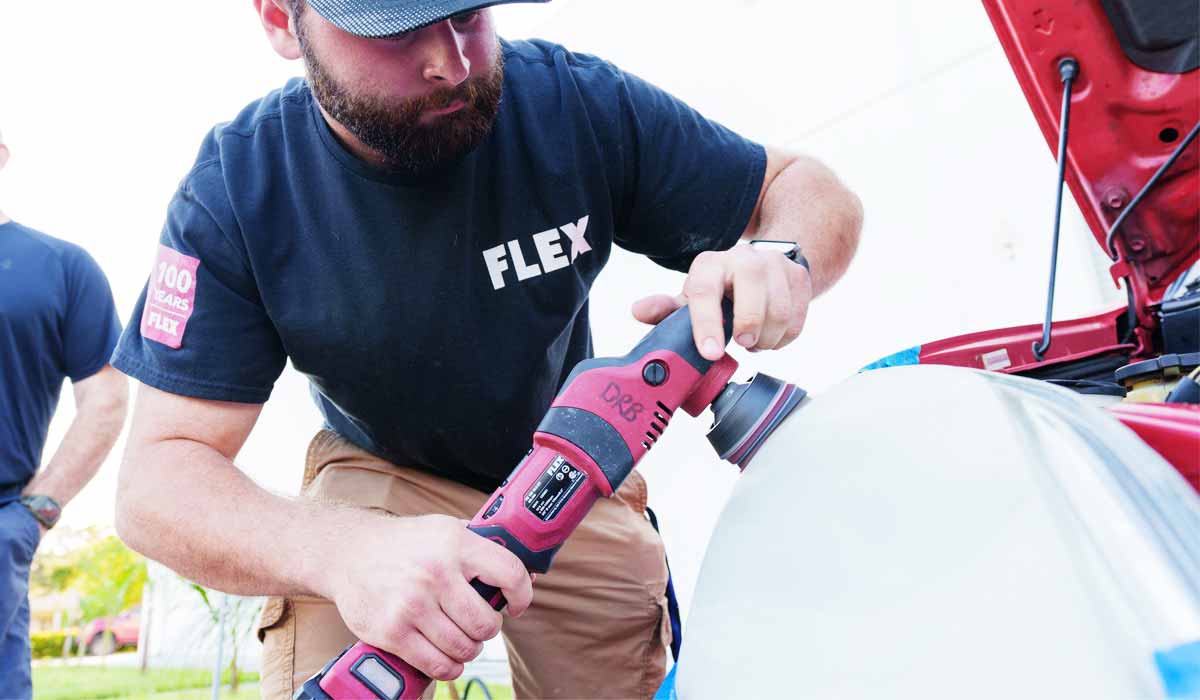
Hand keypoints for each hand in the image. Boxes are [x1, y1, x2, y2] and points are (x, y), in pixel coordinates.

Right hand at [326, 513, 532, 680]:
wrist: (349, 551)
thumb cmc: (406, 543)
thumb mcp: (447, 529)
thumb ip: (484, 547)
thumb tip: (529, 574)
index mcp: (456, 544)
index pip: (510, 573)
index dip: (522, 595)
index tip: (516, 605)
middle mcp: (435, 574)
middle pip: (486, 623)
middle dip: (488, 628)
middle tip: (479, 623)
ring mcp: (412, 605)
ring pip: (464, 647)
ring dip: (469, 649)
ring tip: (462, 638)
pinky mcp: (392, 632)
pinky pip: (437, 665)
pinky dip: (449, 667)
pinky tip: (447, 655)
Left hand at [632, 244, 812, 359]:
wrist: (763, 267)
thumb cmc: (721, 289)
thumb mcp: (692, 298)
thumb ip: (667, 309)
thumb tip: (638, 311)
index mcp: (710, 264)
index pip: (705, 291)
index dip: (706, 325)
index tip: (709, 353)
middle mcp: (744, 258)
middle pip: (753, 295)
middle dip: (748, 327)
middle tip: (743, 344)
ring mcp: (775, 265)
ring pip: (780, 310)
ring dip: (767, 338)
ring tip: (754, 341)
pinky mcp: (800, 277)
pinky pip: (797, 318)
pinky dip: (784, 337)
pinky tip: (770, 335)